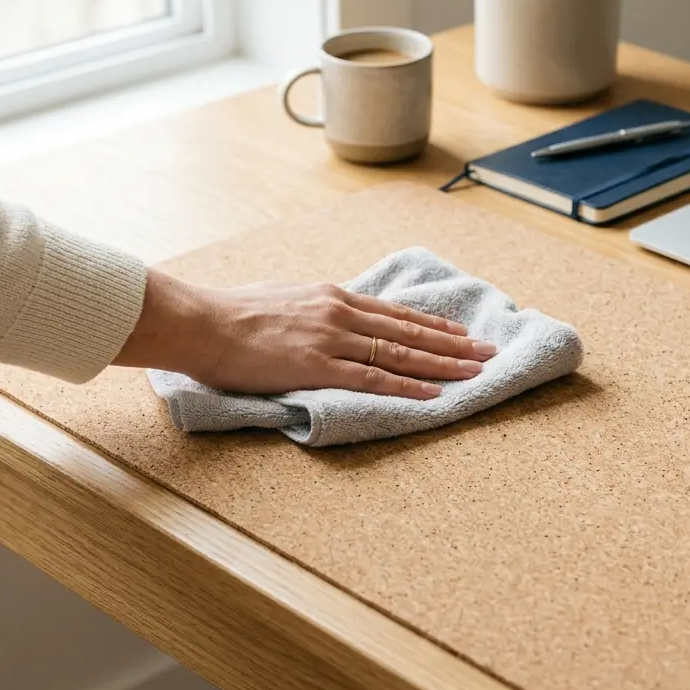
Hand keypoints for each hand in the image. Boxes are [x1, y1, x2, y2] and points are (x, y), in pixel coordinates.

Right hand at [114, 269, 496, 398]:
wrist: (202, 322)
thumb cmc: (235, 312)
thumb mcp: (285, 299)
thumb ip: (315, 309)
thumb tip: (330, 316)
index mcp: (333, 296)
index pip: (396, 314)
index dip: (432, 326)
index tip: (460, 334)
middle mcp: (340, 312)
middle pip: (409, 332)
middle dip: (453, 344)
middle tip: (487, 351)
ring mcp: (332, 338)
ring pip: (400, 354)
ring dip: (442, 364)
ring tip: (475, 371)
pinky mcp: (318, 365)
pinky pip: (373, 378)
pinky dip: (407, 386)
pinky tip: (433, 393)